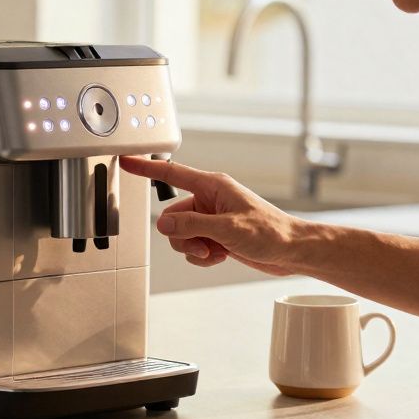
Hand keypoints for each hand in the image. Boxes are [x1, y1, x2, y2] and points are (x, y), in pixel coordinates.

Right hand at [119, 157, 301, 275]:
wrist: (291, 251)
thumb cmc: (271, 232)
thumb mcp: (227, 228)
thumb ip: (191, 225)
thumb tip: (165, 223)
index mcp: (213, 187)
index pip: (172, 174)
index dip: (147, 168)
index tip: (127, 161)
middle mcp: (210, 200)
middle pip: (173, 216)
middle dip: (183, 236)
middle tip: (204, 245)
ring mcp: (212, 219)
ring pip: (181, 234)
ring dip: (193, 248)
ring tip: (216, 251)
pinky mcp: (216, 235)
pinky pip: (193, 246)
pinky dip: (203, 256)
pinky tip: (221, 256)